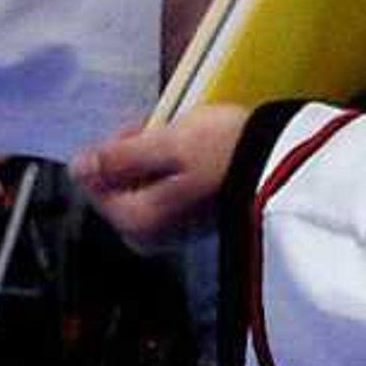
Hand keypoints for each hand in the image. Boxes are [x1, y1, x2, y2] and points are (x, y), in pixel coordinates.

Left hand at [75, 102, 253, 248]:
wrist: (286, 169)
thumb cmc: (228, 154)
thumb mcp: (167, 144)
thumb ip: (119, 157)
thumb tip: (79, 166)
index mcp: (137, 221)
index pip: (94, 183)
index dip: (109, 149)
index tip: (138, 129)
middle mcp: (151, 235)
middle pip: (118, 187)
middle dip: (132, 155)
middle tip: (162, 131)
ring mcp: (173, 232)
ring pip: (141, 187)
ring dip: (154, 160)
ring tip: (184, 139)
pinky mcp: (193, 222)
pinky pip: (165, 192)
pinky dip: (173, 171)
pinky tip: (196, 155)